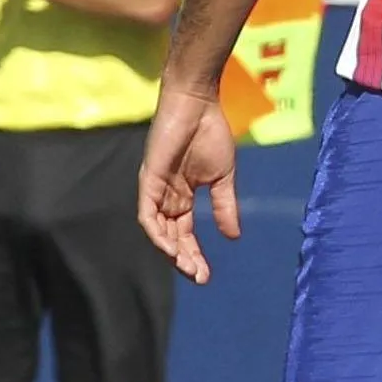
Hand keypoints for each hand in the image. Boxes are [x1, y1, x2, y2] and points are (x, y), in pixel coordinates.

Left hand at [138, 86, 241, 283]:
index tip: (206, 275)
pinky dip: (157, 234)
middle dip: (184, 259)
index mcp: (182, 197)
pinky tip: (171, 248)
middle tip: (200, 277)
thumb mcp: (223, 176)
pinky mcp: (148, 181)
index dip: (194, 255)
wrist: (198, 104)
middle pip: (171, 237)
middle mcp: (165, 197)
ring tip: (188, 268)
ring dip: (171, 252)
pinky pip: (148, 215)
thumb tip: (233, 236)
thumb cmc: (210, 133)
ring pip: (158, 231)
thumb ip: (224, 205)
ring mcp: (155, 190)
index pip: (184, 234)